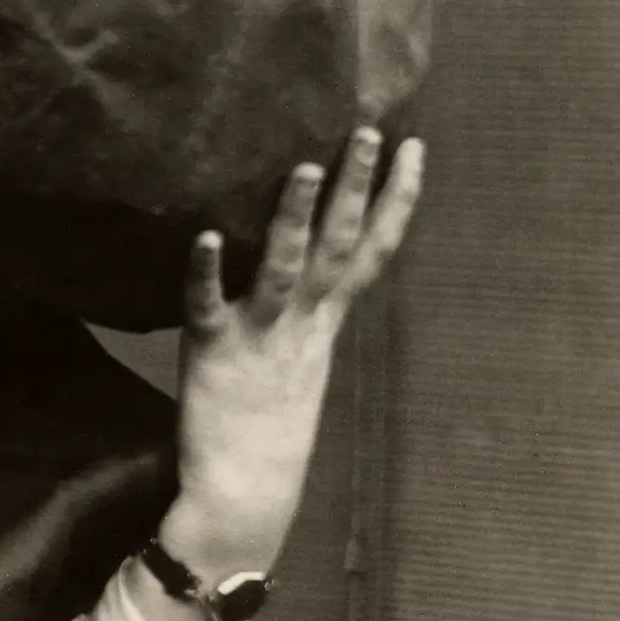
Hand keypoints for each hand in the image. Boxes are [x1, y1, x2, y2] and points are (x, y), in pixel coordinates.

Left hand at [162, 130, 428, 586]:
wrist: (245, 491)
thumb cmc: (268, 418)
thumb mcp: (299, 353)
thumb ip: (303, 304)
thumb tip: (303, 254)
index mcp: (325, 321)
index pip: (371, 250)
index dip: (396, 199)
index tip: (415, 147)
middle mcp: (302, 323)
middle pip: (336, 247)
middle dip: (354, 188)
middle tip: (366, 130)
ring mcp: (260, 336)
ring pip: (283, 268)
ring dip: (293, 217)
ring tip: (302, 166)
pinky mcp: (210, 354)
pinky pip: (208, 306)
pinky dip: (207, 272)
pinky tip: (204, 235)